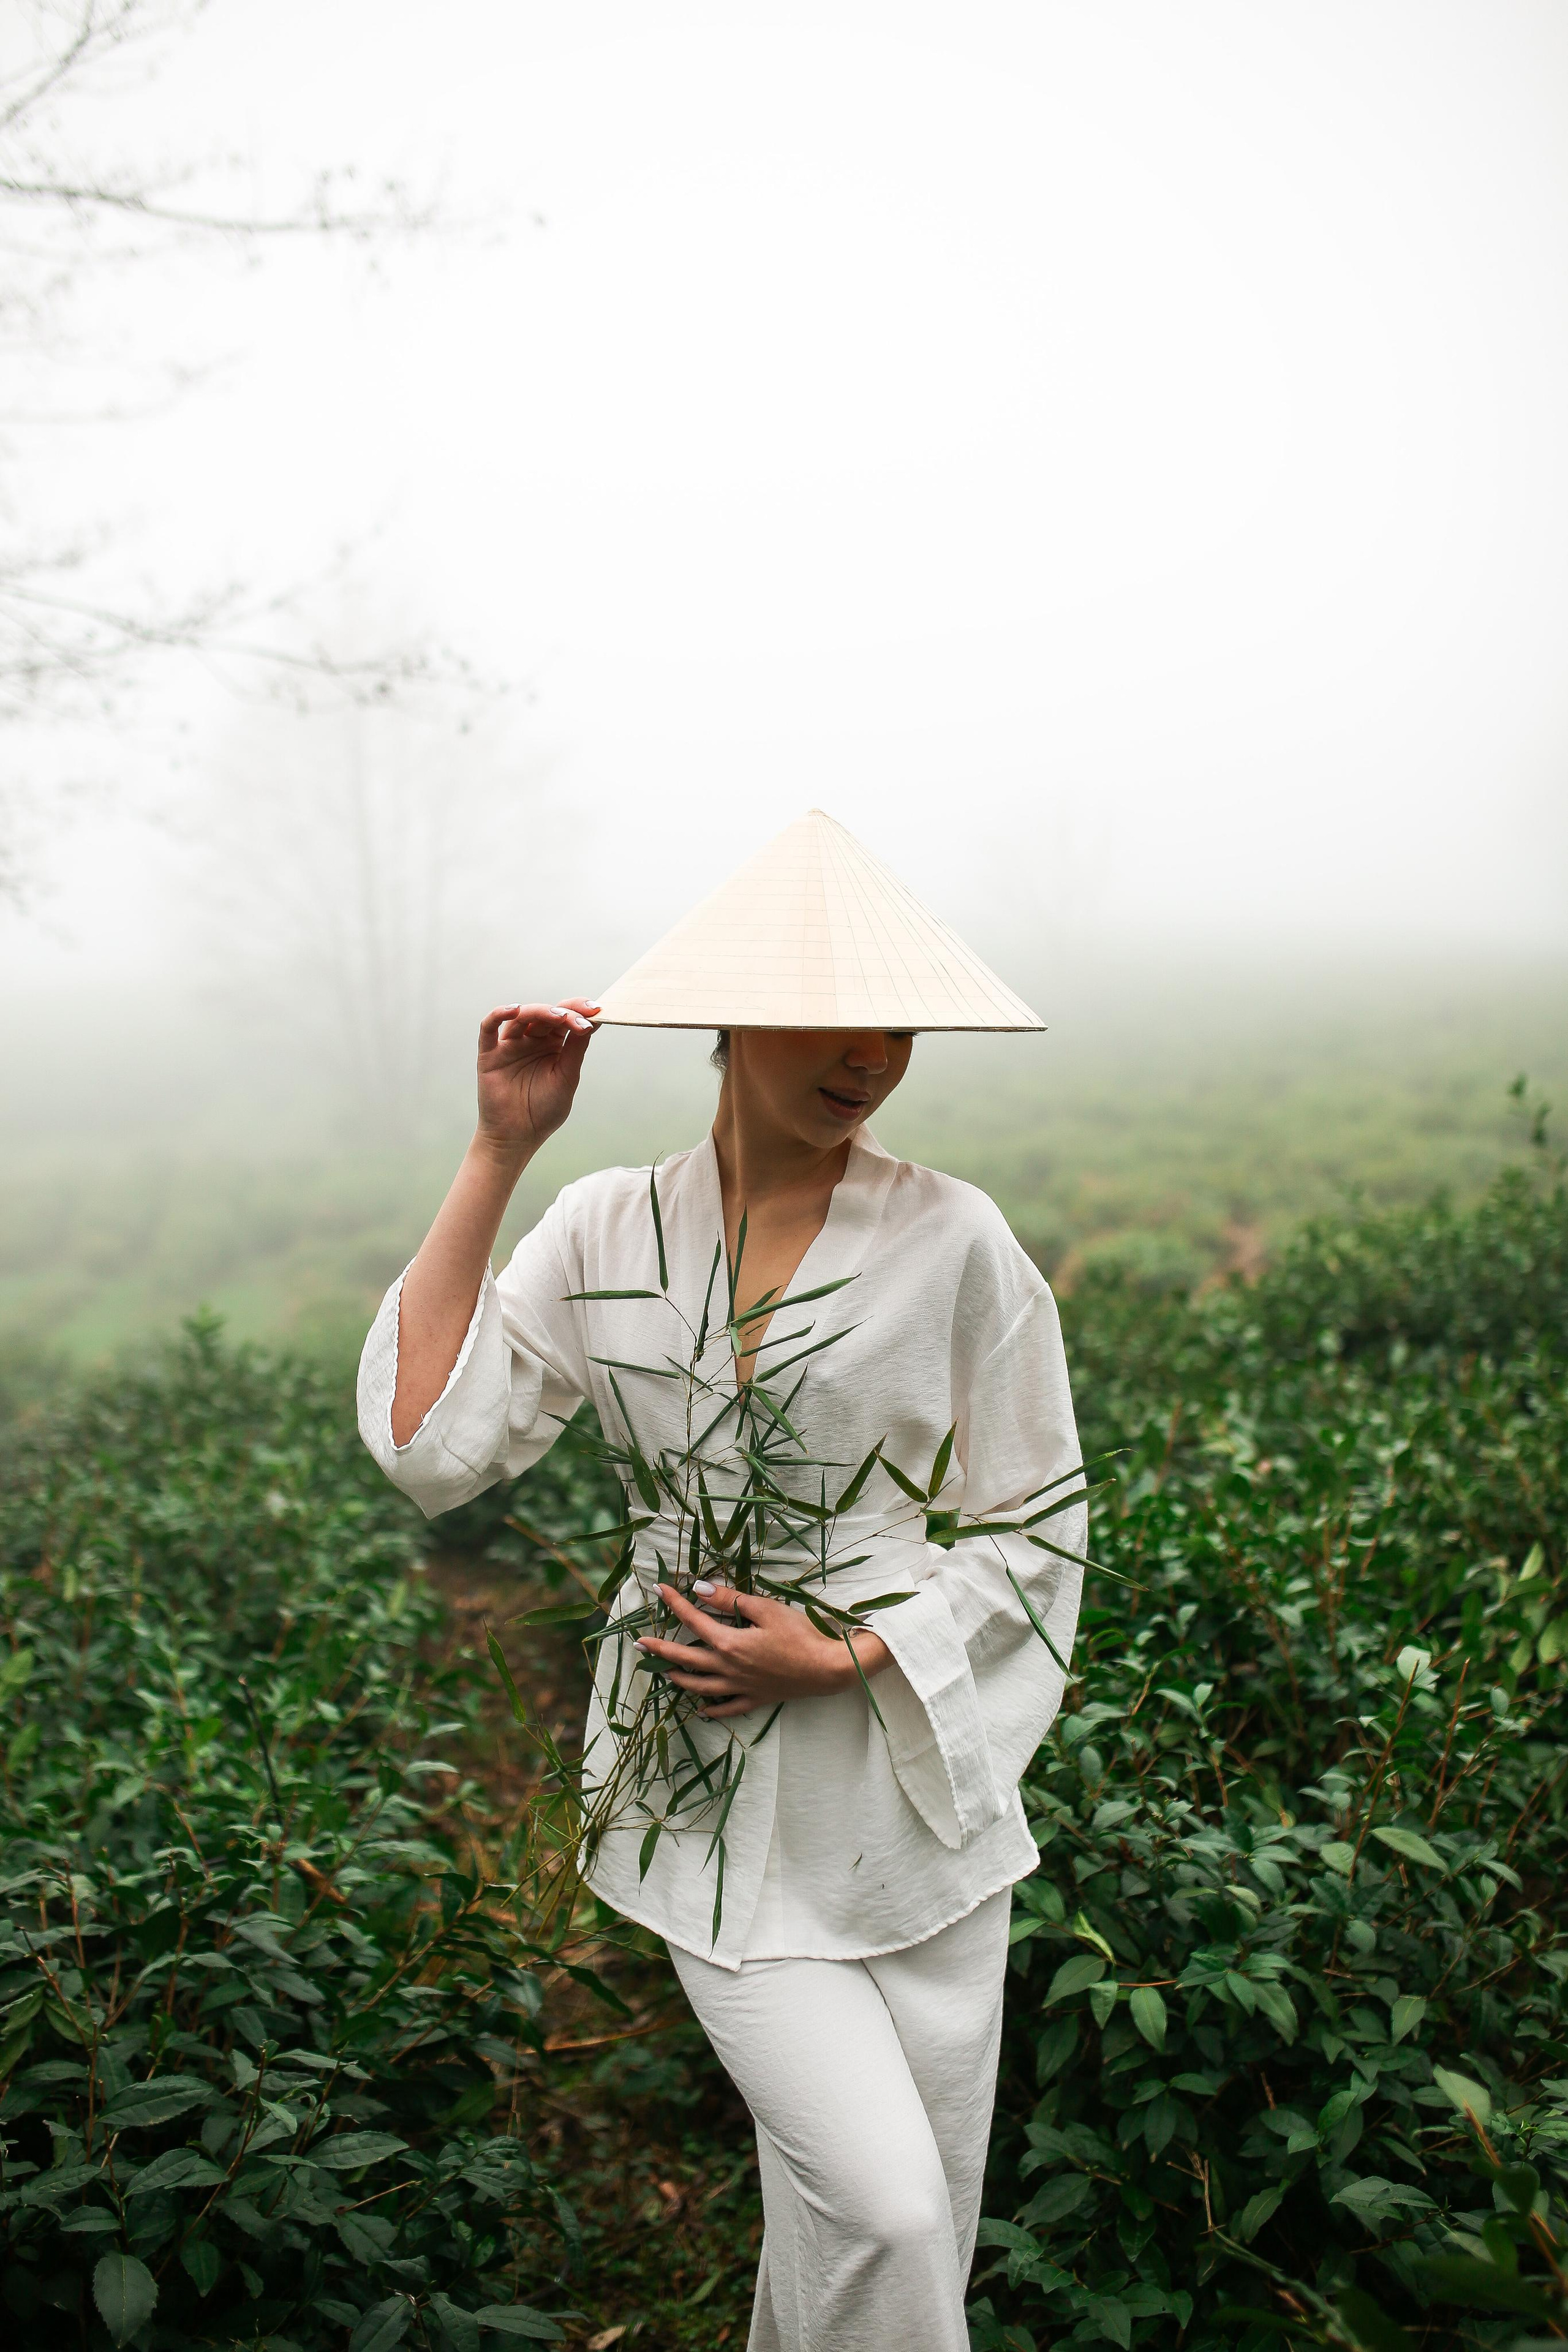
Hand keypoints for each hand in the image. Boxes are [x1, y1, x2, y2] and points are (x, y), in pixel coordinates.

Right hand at [475, 998, 598, 1156]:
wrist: (517, 1137)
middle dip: (564, 1011)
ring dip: (540, 1011)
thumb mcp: (567, 1078)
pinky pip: (488, 1027)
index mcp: (552, 1046)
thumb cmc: (543, 1111)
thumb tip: (592, 1021)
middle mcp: (531, 1041)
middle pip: (545, 1015)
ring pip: (521, 1017)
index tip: (596, 1010)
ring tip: (558, 1015)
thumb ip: (576, 1050)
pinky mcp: (490, 1054)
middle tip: (580, 1014)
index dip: (579, 1011)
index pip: (565, 1020)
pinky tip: (514, 1010)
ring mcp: (510, 1046)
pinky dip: (498, 1014)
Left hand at [637, 1583, 891, 1720]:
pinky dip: (712, 1710)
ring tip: (665, 1673)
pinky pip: (727, 1708)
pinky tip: (701, 1711)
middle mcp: (729, 1668)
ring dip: (680, 1679)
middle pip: (687, 1659)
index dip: (675, 1603)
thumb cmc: (800, 1634)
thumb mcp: (765, 1609)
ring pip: (701, 1686)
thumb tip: (700, 1589)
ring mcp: (741, 1687)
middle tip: (640, 1643)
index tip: (659, 1589)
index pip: (694, 1620)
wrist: (827, 1668)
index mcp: (729, 1644)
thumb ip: (730, 1600)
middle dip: (661, 1649)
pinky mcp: (756, 1699)